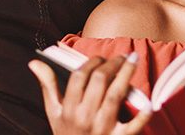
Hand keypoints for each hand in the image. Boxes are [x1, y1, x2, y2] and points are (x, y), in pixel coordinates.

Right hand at [29, 53, 151, 134]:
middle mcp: (84, 118)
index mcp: (68, 110)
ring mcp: (102, 128)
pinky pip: (133, 126)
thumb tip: (35, 63)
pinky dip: (142, 114)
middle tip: (119, 57)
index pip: (79, 77)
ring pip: (115, 94)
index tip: (99, 58)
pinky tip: (148, 102)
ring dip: (126, 74)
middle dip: (111, 64)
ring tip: (132, 60)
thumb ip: (48, 86)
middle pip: (99, 81)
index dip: (91, 62)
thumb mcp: (53, 114)